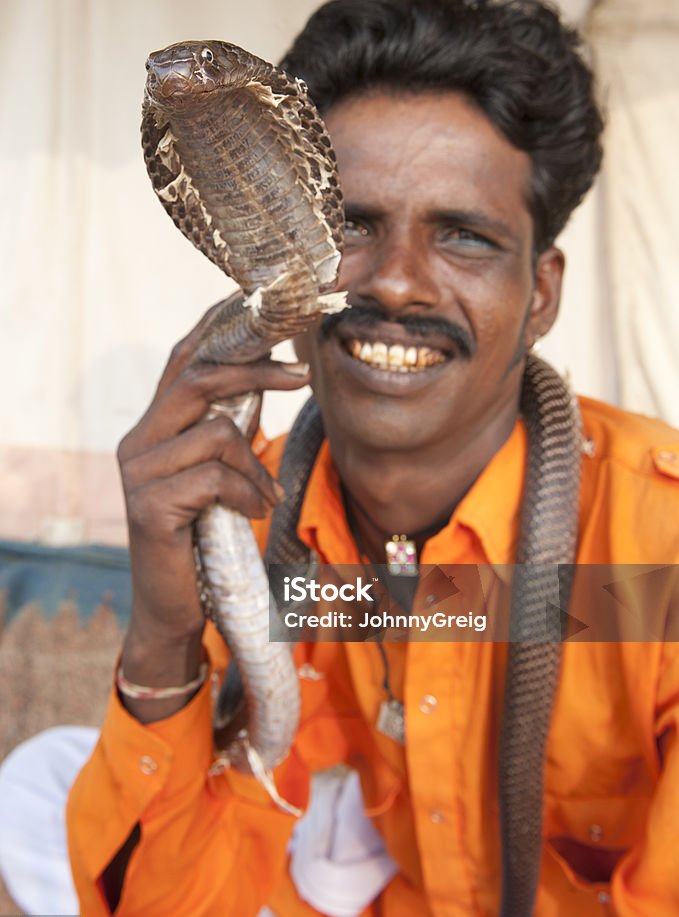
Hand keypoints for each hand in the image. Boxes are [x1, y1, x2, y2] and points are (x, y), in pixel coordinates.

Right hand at [116, 302, 309, 719]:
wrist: (175, 606)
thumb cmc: (206, 535)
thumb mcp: (219, 473)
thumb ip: (229, 428)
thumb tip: (267, 376)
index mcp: (154, 426)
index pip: (183, 359)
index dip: (220, 328)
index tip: (267, 310)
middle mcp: (137, 441)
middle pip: (197, 377)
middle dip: (256, 369)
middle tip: (302, 372)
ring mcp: (138, 473)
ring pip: (216, 432)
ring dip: (255, 465)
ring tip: (265, 496)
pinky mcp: (149, 506)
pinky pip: (215, 477)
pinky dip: (248, 494)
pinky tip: (254, 514)